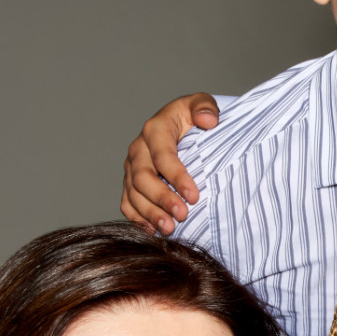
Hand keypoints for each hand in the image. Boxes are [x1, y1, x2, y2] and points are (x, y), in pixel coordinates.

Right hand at [119, 93, 218, 233]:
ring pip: (133, 194)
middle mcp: (138, 149)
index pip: (163, 156)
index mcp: (155, 130)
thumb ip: (205, 107)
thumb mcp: (200, 104)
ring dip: (150, 213)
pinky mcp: (130, 183)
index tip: (194, 195)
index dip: (177, 177)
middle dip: (162, 199)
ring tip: (170, 229)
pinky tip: (153, 231)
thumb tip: (208, 120)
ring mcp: (132, 168)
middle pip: (143, 178)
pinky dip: (138, 218)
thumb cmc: (192, 116)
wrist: (179, 125)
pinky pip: (128, 203)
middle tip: (183, 215)